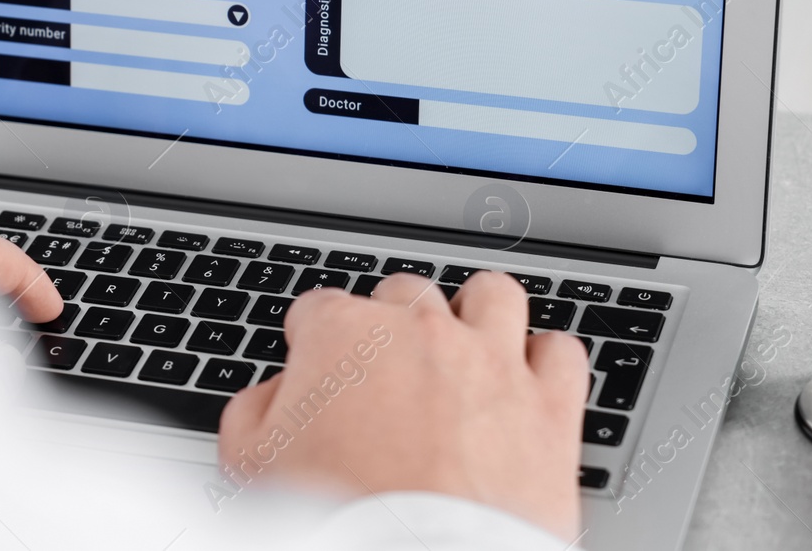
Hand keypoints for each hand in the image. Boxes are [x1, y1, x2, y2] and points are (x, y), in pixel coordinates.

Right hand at [218, 271, 588, 538]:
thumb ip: (253, 413)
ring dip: (478, 318)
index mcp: (343, 336)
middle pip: (406, 295)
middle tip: (388, 371)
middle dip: (394, 325)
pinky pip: (561, 351)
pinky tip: (529, 385)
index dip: (315, 341)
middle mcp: (420, 331)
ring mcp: (491, 361)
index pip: (320, 309)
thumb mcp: (251, 466)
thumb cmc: (336, 517)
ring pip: (493, 297)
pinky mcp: (549, 404)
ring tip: (469, 351)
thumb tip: (269, 397)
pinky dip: (546, 363)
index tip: (319, 366)